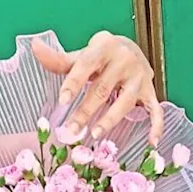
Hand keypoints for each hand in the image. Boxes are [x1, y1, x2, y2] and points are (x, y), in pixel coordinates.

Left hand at [33, 34, 163, 145]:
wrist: (131, 49)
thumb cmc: (102, 56)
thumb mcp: (83, 55)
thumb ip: (61, 60)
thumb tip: (36, 49)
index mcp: (103, 48)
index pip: (85, 67)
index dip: (73, 84)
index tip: (63, 101)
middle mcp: (124, 61)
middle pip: (102, 90)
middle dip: (86, 111)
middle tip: (72, 130)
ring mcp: (139, 78)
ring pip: (124, 103)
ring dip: (110, 120)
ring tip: (95, 134)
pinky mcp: (150, 92)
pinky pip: (156, 111)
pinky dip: (156, 126)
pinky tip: (151, 142)